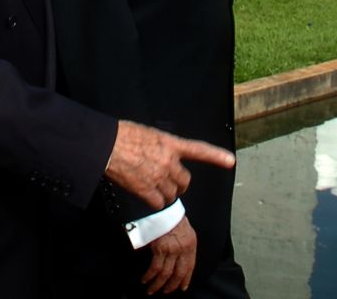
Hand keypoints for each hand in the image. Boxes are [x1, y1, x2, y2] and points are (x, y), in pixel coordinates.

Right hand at [106, 121, 234, 210]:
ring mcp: (159, 176)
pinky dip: (154, 202)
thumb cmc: (122, 135)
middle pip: (185, 181)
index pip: (198, 149)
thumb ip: (161, 146)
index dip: (216, 156)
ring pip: (172, 194)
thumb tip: (162, 157)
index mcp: (169, 143)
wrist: (105, 145)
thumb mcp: (148, 134)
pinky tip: (145, 194)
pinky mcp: (147, 190)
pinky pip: (159, 203)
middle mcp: (168, 160)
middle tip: (168, 183)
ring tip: (152, 186)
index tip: (231, 161)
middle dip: (178, 184)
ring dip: (165, 194)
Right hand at [142, 216, 195, 293]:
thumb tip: (178, 258)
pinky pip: (155, 268)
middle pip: (178, 274)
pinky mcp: (160, 248)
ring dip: (158, 284)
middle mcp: (183, 249)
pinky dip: (150, 276)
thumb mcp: (185, 228)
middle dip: (171, 286)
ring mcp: (171, 250)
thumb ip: (184, 244)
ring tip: (152, 289)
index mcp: (190, 244)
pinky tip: (146, 279)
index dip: (186, 279)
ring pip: (166, 274)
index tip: (182, 287)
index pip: (190, 267)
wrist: (164, 205)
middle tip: (166, 291)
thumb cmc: (172, 214)